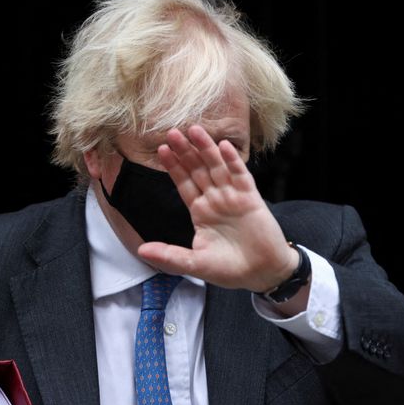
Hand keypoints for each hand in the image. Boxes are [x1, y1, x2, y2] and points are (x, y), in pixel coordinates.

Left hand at [137, 125, 298, 293]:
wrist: (262, 274)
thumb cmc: (230, 269)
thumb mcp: (195, 264)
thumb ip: (169, 256)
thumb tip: (141, 250)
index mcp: (200, 211)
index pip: (184, 183)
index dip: (173, 166)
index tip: (161, 149)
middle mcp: (215, 200)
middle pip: (198, 170)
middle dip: (185, 151)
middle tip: (172, 132)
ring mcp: (233, 197)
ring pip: (217, 167)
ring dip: (206, 149)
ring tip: (195, 130)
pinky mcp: (251, 198)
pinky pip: (241, 176)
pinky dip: (233, 161)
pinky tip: (224, 147)